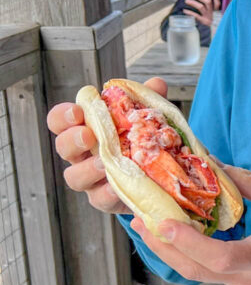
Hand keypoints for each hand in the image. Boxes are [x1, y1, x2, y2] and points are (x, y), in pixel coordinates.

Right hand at [46, 76, 167, 213]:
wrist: (156, 176)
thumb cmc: (139, 141)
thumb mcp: (145, 118)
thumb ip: (148, 101)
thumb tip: (157, 84)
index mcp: (84, 129)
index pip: (60, 120)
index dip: (63, 116)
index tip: (77, 112)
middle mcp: (81, 154)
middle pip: (63, 147)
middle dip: (72, 140)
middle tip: (89, 135)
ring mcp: (90, 179)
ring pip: (75, 177)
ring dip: (88, 169)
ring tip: (104, 163)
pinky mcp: (105, 200)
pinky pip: (99, 198)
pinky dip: (108, 192)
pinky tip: (118, 186)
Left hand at [130, 166, 250, 284]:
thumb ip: (249, 184)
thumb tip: (214, 165)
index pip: (220, 257)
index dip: (189, 242)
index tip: (165, 223)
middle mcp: (245, 277)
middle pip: (194, 269)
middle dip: (162, 244)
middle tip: (139, 219)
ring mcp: (237, 282)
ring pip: (193, 271)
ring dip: (166, 249)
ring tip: (145, 224)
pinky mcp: (233, 279)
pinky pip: (201, 268)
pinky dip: (181, 250)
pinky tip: (169, 232)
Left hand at [183, 0, 219, 27]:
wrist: (219, 34)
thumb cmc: (219, 23)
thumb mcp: (221, 16)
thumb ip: (218, 9)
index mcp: (218, 11)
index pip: (218, 2)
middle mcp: (213, 13)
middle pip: (207, 2)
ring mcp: (208, 17)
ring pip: (200, 7)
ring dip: (193, 3)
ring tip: (187, 1)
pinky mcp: (204, 22)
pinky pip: (196, 16)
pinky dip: (190, 12)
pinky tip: (185, 10)